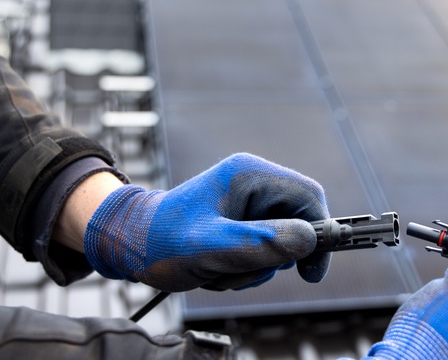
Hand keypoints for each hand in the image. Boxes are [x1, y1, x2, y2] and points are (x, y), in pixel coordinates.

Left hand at [83, 153, 329, 291]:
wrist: (127, 244)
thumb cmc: (160, 239)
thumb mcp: (211, 247)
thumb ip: (260, 242)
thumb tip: (309, 239)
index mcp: (248, 175)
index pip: (308, 195)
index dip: (320, 231)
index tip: (313, 270)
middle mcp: (252, 184)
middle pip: (296, 222)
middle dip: (274, 256)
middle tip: (244, 271)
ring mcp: (247, 204)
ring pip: (281, 242)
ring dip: (256, 266)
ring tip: (220, 271)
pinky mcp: (241, 223)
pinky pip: (263, 250)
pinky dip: (246, 268)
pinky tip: (218, 270)